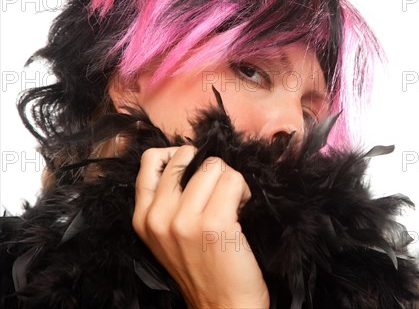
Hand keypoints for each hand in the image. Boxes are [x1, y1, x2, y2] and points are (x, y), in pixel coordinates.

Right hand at [132, 146, 269, 307]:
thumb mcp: (169, 236)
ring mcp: (184, 220)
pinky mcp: (214, 224)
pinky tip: (242, 210)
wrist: (223, 307)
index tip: (196, 171)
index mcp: (143, 218)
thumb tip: (189, 160)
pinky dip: (244, 190)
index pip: (151, 161)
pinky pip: (234, 180)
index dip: (180, 156)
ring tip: (232, 203)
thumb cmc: (203, 268)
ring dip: (230, 179)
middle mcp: (158, 218)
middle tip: (219, 192)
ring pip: (213, 165)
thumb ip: (168, 201)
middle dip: (209, 168)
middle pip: (186, 158)